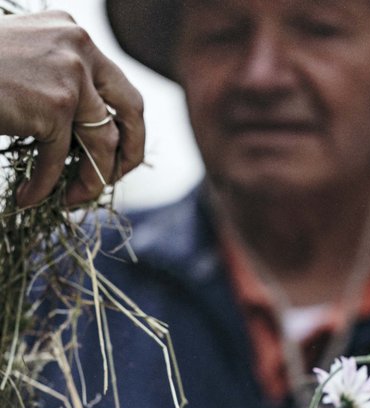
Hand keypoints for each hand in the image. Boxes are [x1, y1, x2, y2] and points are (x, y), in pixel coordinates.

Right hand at [0, 10, 144, 205]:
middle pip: (131, 109)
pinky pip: (60, 159)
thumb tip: (92, 136)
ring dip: (90, 181)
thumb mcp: (27, 65)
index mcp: (73, 35)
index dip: (128, 127)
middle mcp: (80, 48)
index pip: (119, 87)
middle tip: (114, 180)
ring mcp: (70, 75)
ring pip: (103, 144)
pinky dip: (45, 185)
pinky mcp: (55, 105)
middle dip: (131, 152)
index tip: (119, 155)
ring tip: (71, 200)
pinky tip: (29, 197)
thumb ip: (61, 86)